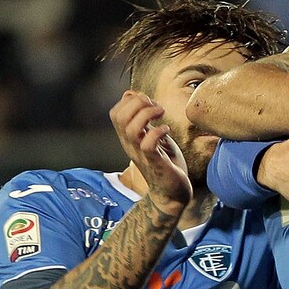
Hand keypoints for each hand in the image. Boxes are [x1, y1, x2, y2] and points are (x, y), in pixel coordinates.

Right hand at [109, 90, 191, 212]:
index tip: (150, 102)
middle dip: (138, 103)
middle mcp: (131, 145)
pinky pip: (147, 144)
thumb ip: (145, 120)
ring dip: (147, 115)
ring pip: (130, 129)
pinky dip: (157, 132)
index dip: (131, 101)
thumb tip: (134, 95)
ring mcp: (140, 154)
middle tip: (156, 107)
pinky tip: (167, 130)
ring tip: (161, 114)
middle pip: (119, 117)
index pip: (115, 113)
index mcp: (129, 138)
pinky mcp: (154, 163)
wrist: (173, 194)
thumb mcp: (153, 136)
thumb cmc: (166, 163)